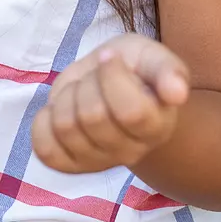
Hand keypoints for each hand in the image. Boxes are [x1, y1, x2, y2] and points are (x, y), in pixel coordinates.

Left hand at [31, 35, 189, 175]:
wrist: (109, 86)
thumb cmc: (135, 70)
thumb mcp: (152, 57)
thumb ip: (168, 70)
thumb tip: (176, 93)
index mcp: (157, 126)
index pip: (131, 111)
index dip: (113, 77)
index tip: (111, 58)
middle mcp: (131, 151)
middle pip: (93, 117)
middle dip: (88, 83)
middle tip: (96, 77)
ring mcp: (98, 162)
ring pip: (66, 128)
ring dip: (66, 97)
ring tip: (81, 92)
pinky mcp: (68, 165)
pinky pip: (45, 149)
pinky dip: (44, 122)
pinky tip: (60, 111)